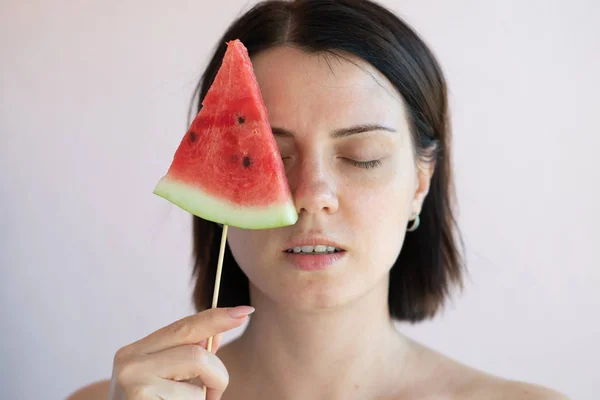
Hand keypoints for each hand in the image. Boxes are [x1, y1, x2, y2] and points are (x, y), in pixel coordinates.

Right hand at [109, 306, 253, 398]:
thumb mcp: (163, 380)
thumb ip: (188, 356)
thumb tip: (218, 333)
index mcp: (134, 352)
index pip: (184, 327)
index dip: (216, 318)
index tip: (245, 312)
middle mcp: (129, 363)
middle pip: (197, 353)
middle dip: (217, 374)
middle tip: (215, 394)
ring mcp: (134, 384)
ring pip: (198, 385)